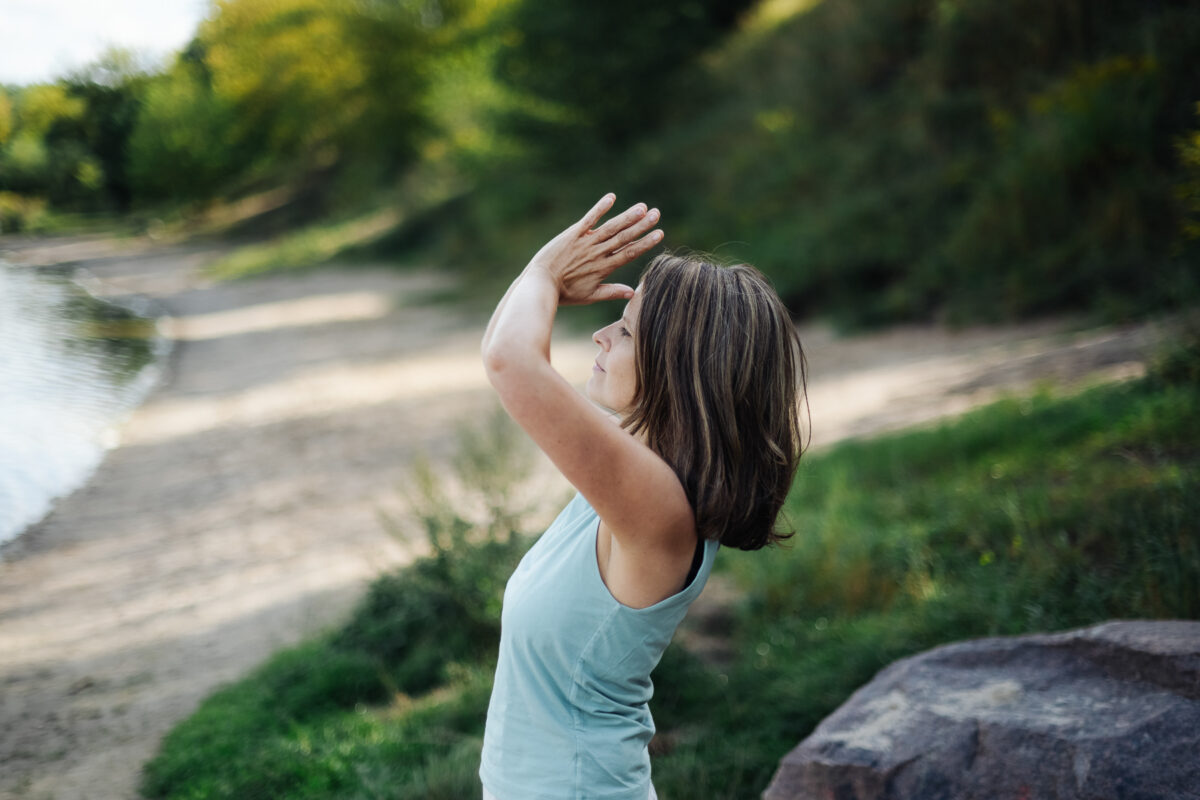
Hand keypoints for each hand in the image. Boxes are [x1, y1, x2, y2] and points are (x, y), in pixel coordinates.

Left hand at [528, 193, 662, 305]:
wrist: (540, 284)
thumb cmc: (564, 293)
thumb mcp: (589, 295)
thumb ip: (611, 292)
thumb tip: (632, 293)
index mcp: (603, 268)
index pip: (629, 253)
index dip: (645, 243)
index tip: (659, 234)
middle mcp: (597, 253)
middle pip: (623, 237)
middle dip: (641, 226)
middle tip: (656, 214)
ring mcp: (585, 242)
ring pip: (610, 228)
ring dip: (627, 217)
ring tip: (642, 207)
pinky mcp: (572, 234)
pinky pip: (588, 219)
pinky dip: (600, 208)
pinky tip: (612, 198)